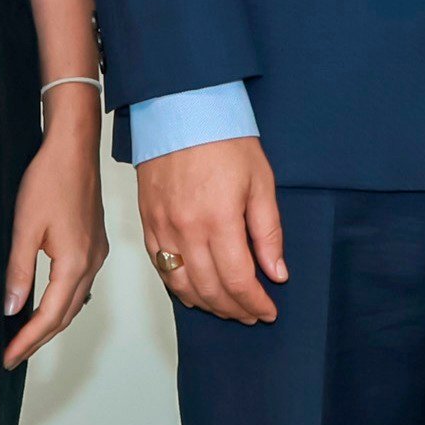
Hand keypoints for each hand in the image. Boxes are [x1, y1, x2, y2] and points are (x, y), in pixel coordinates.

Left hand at [0, 102, 110, 365]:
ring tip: (25, 337)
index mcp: (74, 264)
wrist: (74, 149)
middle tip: (12, 356)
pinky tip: (47, 304)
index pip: (48, 316)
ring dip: (51, 323)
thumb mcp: (24, 228)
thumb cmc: (49, 181)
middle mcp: (91, 264)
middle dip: (38, 339)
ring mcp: (96, 255)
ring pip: (74, 303)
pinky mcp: (94, 245)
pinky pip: (80, 286)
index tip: (7, 358)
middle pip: (65, 316)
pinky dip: (62, 303)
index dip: (26, 340)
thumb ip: (19, 271)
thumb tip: (11, 309)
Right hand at [136, 132, 288, 325]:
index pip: (238, 280)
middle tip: (252, 315)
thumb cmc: (223, 139)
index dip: (255, 303)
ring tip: (228, 309)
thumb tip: (276, 273)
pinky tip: (195, 292)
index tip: (268, 311)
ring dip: (207, 304)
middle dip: (235, 309)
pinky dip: (179, 287)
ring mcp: (163, 228)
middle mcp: (186, 230)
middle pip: (211, 289)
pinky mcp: (148, 223)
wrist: (181, 110)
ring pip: (183, 285)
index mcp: (219, 220)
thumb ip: (268, 233)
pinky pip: (161, 268)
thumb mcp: (261, 183)